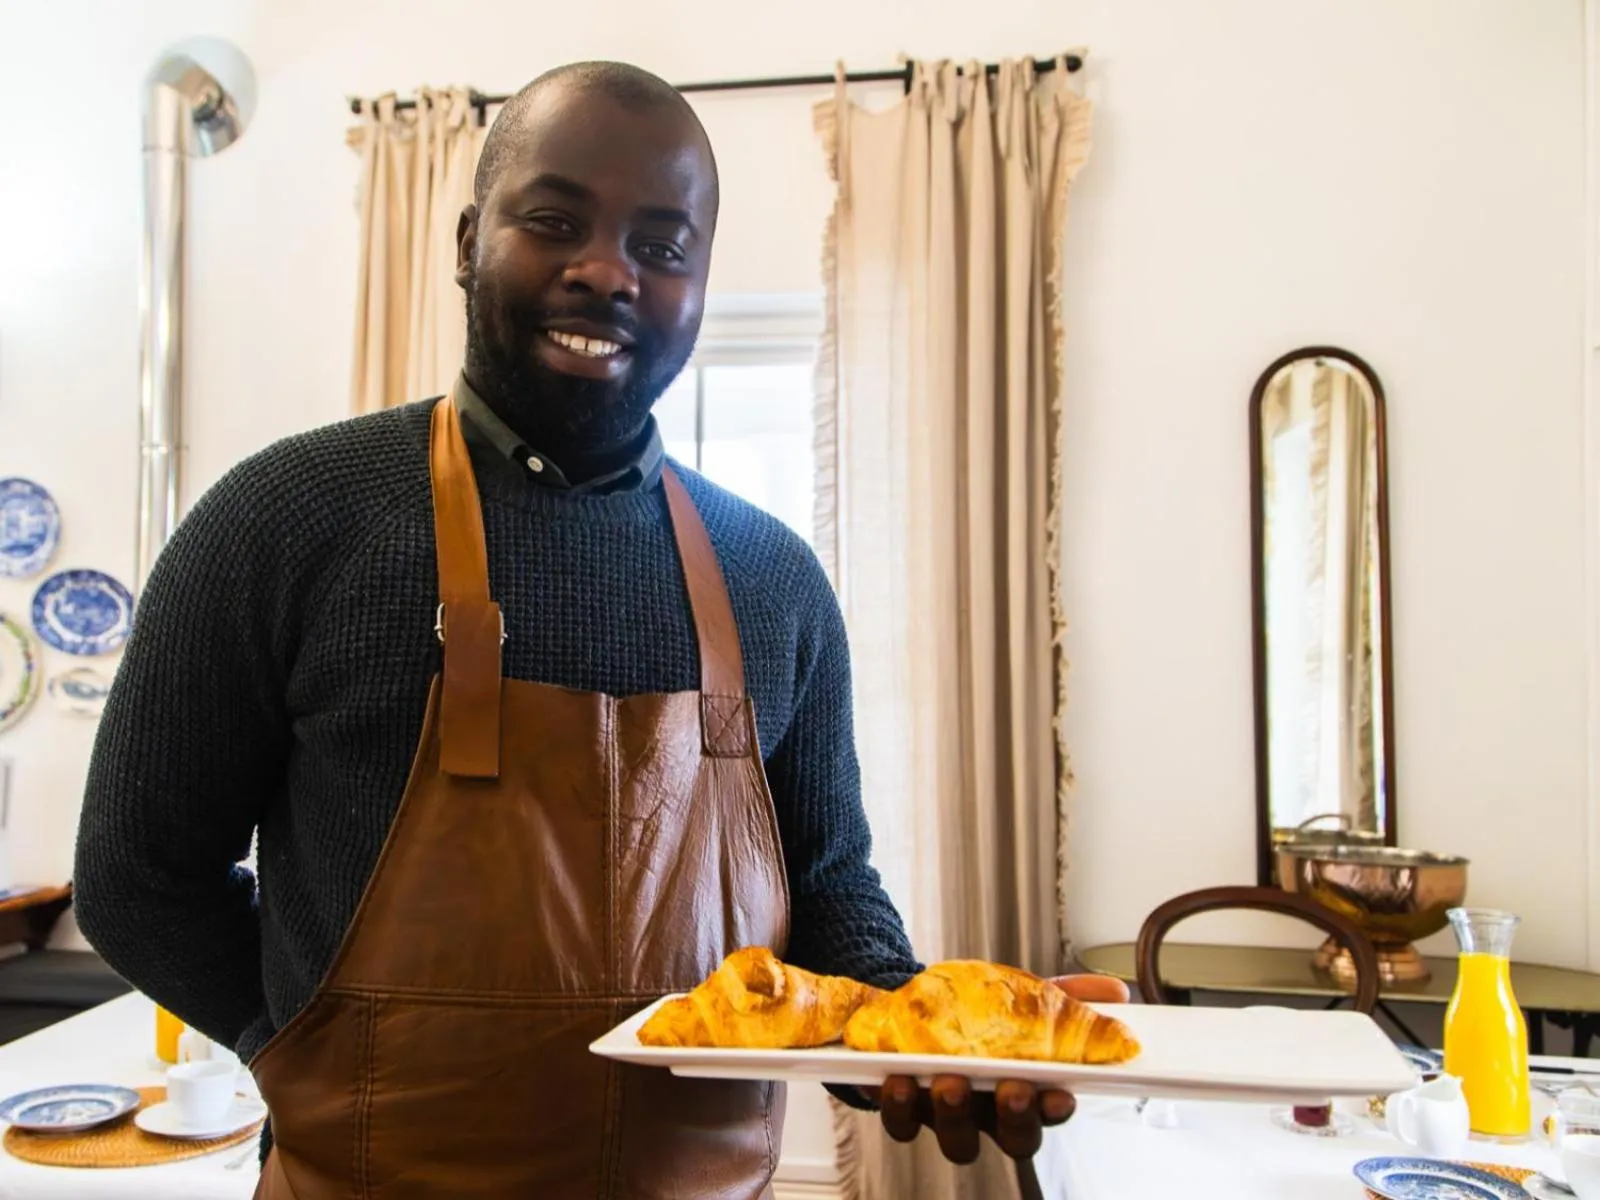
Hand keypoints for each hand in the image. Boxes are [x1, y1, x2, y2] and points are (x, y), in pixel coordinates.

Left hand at [863, 973, 1130, 1162]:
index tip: (1060, 1094)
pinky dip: (900, 1106)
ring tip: (951, 1081)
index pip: (1050, 1112)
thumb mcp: (1023, 998)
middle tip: (1012, 1090)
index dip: (1056, 1109)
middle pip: (1013, 1139)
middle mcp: (990, 1111)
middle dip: (1016, 1119)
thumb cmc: (977, 1012)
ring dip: (956, 1115)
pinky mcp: (904, 1107)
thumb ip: (1069, 997)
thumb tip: (1115, 993)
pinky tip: (898, 1079)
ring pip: (959, 1139)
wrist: (913, 1005)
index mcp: (1026, 1088)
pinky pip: (902, 1122)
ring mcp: (947, 1113)